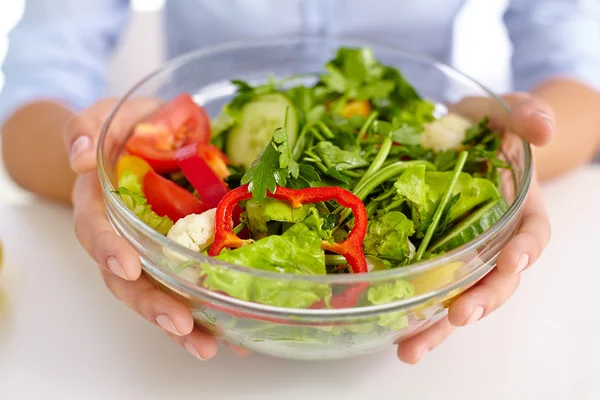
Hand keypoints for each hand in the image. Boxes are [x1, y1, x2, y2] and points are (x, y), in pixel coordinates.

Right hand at [64, 98, 249, 359]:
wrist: (149, 139)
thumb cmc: (128, 127)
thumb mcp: (109, 115)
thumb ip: (88, 126)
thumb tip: (79, 157)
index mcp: (101, 205)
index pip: (97, 231)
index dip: (108, 250)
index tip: (127, 267)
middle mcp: (123, 237)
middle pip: (127, 281)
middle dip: (152, 304)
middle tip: (180, 324)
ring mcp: (151, 252)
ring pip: (157, 294)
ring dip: (181, 323)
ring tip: (209, 345)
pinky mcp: (180, 257)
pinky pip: (188, 288)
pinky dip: (208, 313)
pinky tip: (233, 332)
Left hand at [397, 92, 552, 362]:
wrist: (464, 140)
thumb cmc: (489, 126)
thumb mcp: (507, 112)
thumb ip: (526, 114)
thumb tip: (541, 129)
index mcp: (521, 210)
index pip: (532, 236)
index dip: (524, 251)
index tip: (511, 263)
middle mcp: (495, 242)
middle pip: (495, 282)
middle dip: (480, 302)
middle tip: (458, 318)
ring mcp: (463, 255)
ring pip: (458, 297)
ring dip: (439, 326)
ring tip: (411, 350)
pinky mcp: (432, 258)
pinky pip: (426, 288)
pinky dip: (412, 312)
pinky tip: (390, 331)